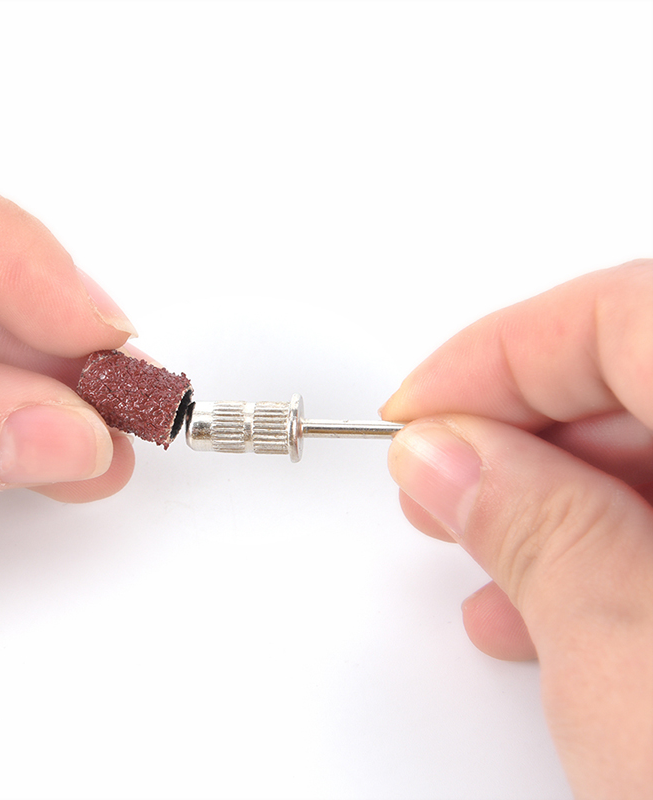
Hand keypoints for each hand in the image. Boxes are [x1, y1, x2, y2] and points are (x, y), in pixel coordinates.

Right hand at [382, 261, 652, 797]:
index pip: (632, 312)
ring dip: (565, 500)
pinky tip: (560, 610)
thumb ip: (534, 534)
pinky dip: (627, 552)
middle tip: (439, 483)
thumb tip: (441, 454)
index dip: (500, 353)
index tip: (418, 411)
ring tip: (484, 564)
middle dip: (524, 430)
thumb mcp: (645, 681)